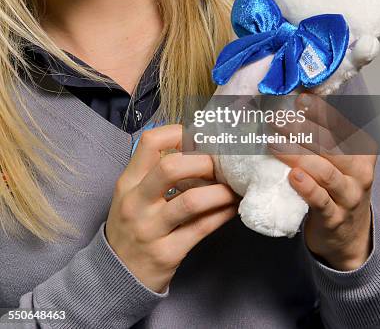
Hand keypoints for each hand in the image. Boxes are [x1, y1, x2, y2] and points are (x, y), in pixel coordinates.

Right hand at [105, 123, 239, 292]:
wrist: (115, 277)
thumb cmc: (131, 227)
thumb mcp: (132, 195)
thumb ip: (155, 172)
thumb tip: (196, 147)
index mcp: (128, 183)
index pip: (149, 143)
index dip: (178, 133)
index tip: (198, 138)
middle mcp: (136, 203)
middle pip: (171, 168)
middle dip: (204, 162)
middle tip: (221, 165)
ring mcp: (150, 230)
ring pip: (192, 201)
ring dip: (220, 191)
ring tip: (234, 187)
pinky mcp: (167, 254)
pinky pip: (202, 228)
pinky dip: (222, 214)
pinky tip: (231, 207)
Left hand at [269, 94, 376, 270]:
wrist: (349, 235)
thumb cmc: (336, 187)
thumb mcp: (339, 159)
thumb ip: (323, 134)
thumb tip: (295, 101)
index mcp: (362, 150)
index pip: (340, 125)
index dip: (319, 111)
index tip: (299, 99)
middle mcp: (360, 171)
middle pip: (330, 146)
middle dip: (301, 130)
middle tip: (276, 119)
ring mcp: (349, 196)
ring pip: (324, 171)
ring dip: (297, 155)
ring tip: (274, 143)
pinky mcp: (334, 218)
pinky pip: (320, 200)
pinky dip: (306, 187)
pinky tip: (292, 176)